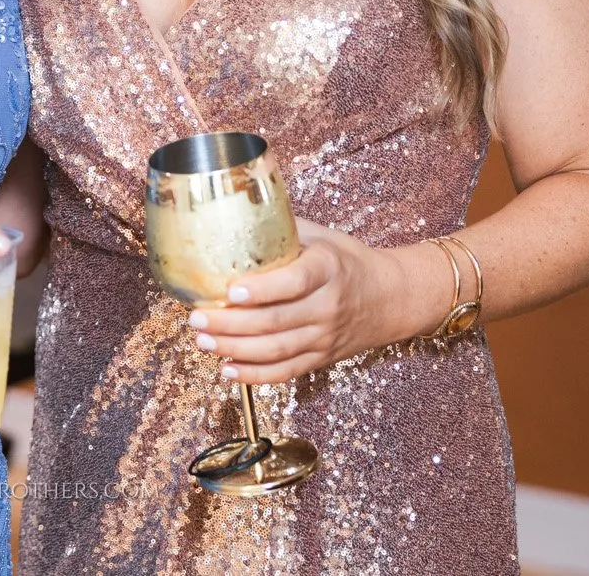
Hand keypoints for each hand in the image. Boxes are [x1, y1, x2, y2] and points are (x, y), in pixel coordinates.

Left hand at [183, 220, 443, 384]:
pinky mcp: (322, 358)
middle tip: (197, 317)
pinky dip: (255, 375)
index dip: (262, 289)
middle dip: (231, 323)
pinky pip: (286, 373)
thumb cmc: (347, 261)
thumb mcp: (321, 236)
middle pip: (276, 322)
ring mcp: (325, 337)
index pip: (295, 281)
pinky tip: (227, 370)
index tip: (232, 289)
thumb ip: (281, 229)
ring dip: (235, 349)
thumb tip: (232, 213)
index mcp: (327, 269)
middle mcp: (328, 306)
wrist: (391, 297)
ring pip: (277, 351)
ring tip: (203, 341)